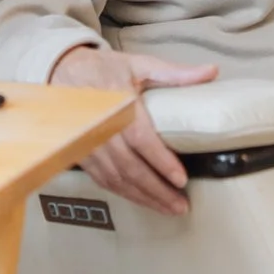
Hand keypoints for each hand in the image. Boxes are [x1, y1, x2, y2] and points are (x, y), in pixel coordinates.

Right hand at [49, 45, 216, 214]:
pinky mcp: (82, 155)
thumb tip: (212, 71)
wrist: (62, 72)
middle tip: (181, 205)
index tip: (180, 179)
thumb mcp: (139, 64)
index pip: (141, 139)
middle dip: (157, 190)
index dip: (161, 161)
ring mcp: (88, 145)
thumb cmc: (104, 69)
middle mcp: (101, 128)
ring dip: (143, 197)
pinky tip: (143, 200)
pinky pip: (104, 180)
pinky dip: (125, 194)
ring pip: (117, 179)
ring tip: (168, 208)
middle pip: (130, 167)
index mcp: (118, 104)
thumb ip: (175, 73)